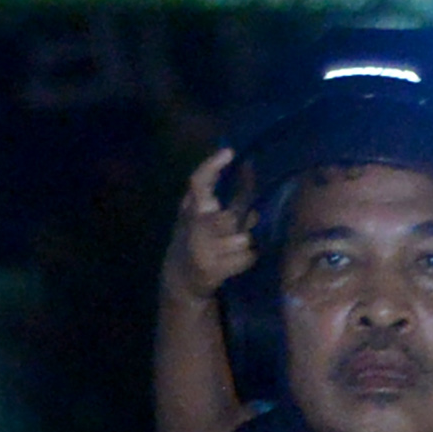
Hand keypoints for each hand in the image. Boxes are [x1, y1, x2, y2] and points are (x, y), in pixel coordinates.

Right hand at [164, 147, 257, 303]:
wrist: (181, 280)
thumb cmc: (200, 242)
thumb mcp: (207, 218)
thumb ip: (230, 200)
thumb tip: (251, 173)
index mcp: (191, 209)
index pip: (198, 182)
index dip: (212, 166)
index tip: (230, 151)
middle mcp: (193, 226)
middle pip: (228, 217)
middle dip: (240, 223)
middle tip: (241, 225)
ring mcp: (201, 249)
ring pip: (242, 239)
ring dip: (244, 243)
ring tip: (233, 248)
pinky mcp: (210, 269)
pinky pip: (246, 258)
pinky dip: (246, 260)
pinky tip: (233, 262)